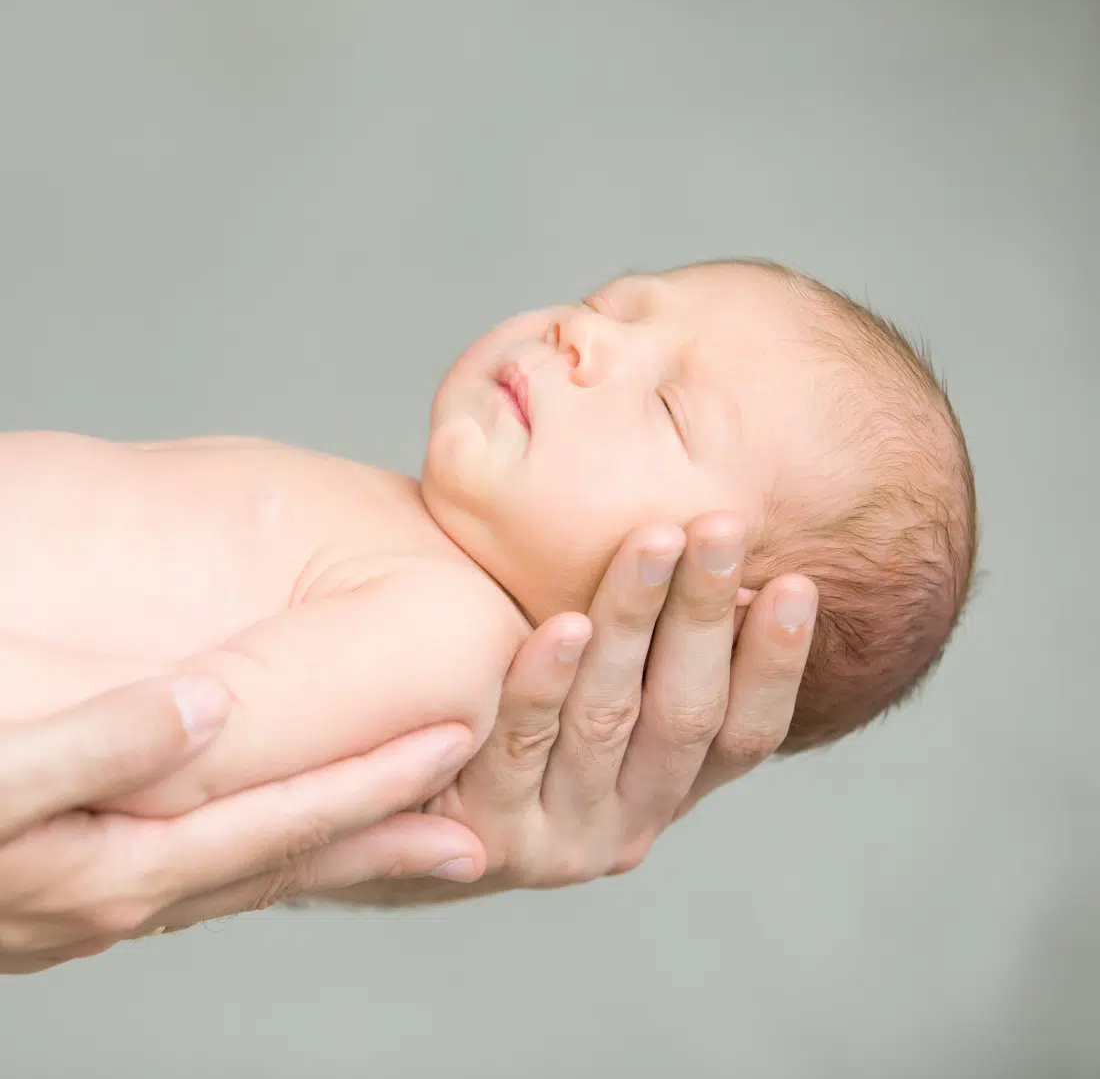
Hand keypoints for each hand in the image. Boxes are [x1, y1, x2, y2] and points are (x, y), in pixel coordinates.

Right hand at [0, 675, 484, 973]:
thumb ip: (92, 744)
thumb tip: (206, 705)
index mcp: (121, 866)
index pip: (281, 825)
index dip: (372, 788)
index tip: (452, 749)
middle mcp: (129, 898)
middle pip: (283, 865)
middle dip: (380, 843)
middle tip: (475, 836)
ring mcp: (107, 905)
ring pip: (248, 877)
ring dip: (334, 858)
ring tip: (416, 842)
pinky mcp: (80, 895)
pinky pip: (200, 879)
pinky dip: (264, 860)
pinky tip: (281, 843)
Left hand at [331, 512, 815, 904]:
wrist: (418, 804)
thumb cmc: (524, 722)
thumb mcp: (598, 700)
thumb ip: (651, 660)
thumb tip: (721, 554)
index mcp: (670, 791)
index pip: (745, 734)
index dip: (776, 664)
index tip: (799, 584)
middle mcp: (630, 824)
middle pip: (684, 715)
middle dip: (706, 614)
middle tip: (722, 527)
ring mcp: (561, 835)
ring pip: (608, 718)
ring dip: (636, 624)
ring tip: (656, 542)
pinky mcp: (489, 833)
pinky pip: (519, 743)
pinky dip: (546, 681)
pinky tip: (564, 624)